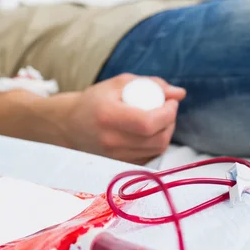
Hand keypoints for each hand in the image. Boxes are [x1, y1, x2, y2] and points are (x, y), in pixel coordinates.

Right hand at [62, 73, 185, 163]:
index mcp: (108, 116)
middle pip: (156, 139)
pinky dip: (155, 144)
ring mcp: (114, 156)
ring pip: (156, 150)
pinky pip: (149, 157)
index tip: (170, 102)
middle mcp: (111, 140)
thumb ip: (151, 84)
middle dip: (170, 123)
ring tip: (160, 119)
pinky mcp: (119, 165)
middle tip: (168, 110)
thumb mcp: (119, 84)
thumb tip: (179, 93)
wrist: (69, 126)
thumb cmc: (95, 101)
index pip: (148, 123)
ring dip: (166, 133)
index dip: (168, 113)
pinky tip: (150, 132)